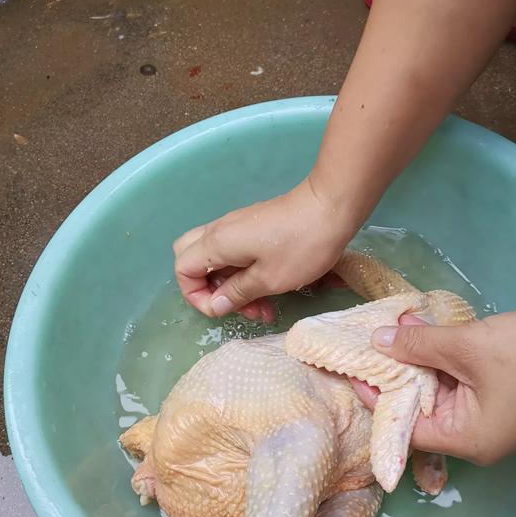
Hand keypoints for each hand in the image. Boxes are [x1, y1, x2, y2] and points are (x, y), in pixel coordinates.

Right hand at [173, 178, 356, 320]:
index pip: (183, 270)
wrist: (332, 207)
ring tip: (262, 307)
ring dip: (232, 285)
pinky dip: (245, 272)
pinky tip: (269, 288)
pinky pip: (236, 251)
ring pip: (217, 258)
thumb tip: (216, 305)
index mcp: (217, 243)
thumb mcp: (269, 279)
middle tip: (236, 304)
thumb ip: (238, 293)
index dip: (196, 296)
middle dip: (208, 288)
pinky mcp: (255, 226)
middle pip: (192, 258)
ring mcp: (238, 226)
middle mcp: (220, 230)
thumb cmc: (302, 245)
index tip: (225, 310)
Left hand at [369, 306, 515, 465]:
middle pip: (421, 407)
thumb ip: (419, 346)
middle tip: (368, 342)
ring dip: (418, 358)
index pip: (405, 427)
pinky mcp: (500, 390)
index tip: (353, 369)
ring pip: (439, 387)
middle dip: (396, 372)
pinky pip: (459, 376)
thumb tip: (378, 341)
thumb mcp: (467, 347)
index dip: (377, 398)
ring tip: (390, 327)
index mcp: (466, 438)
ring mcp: (490, 412)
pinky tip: (420, 327)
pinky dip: (440, 355)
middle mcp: (475, 433)